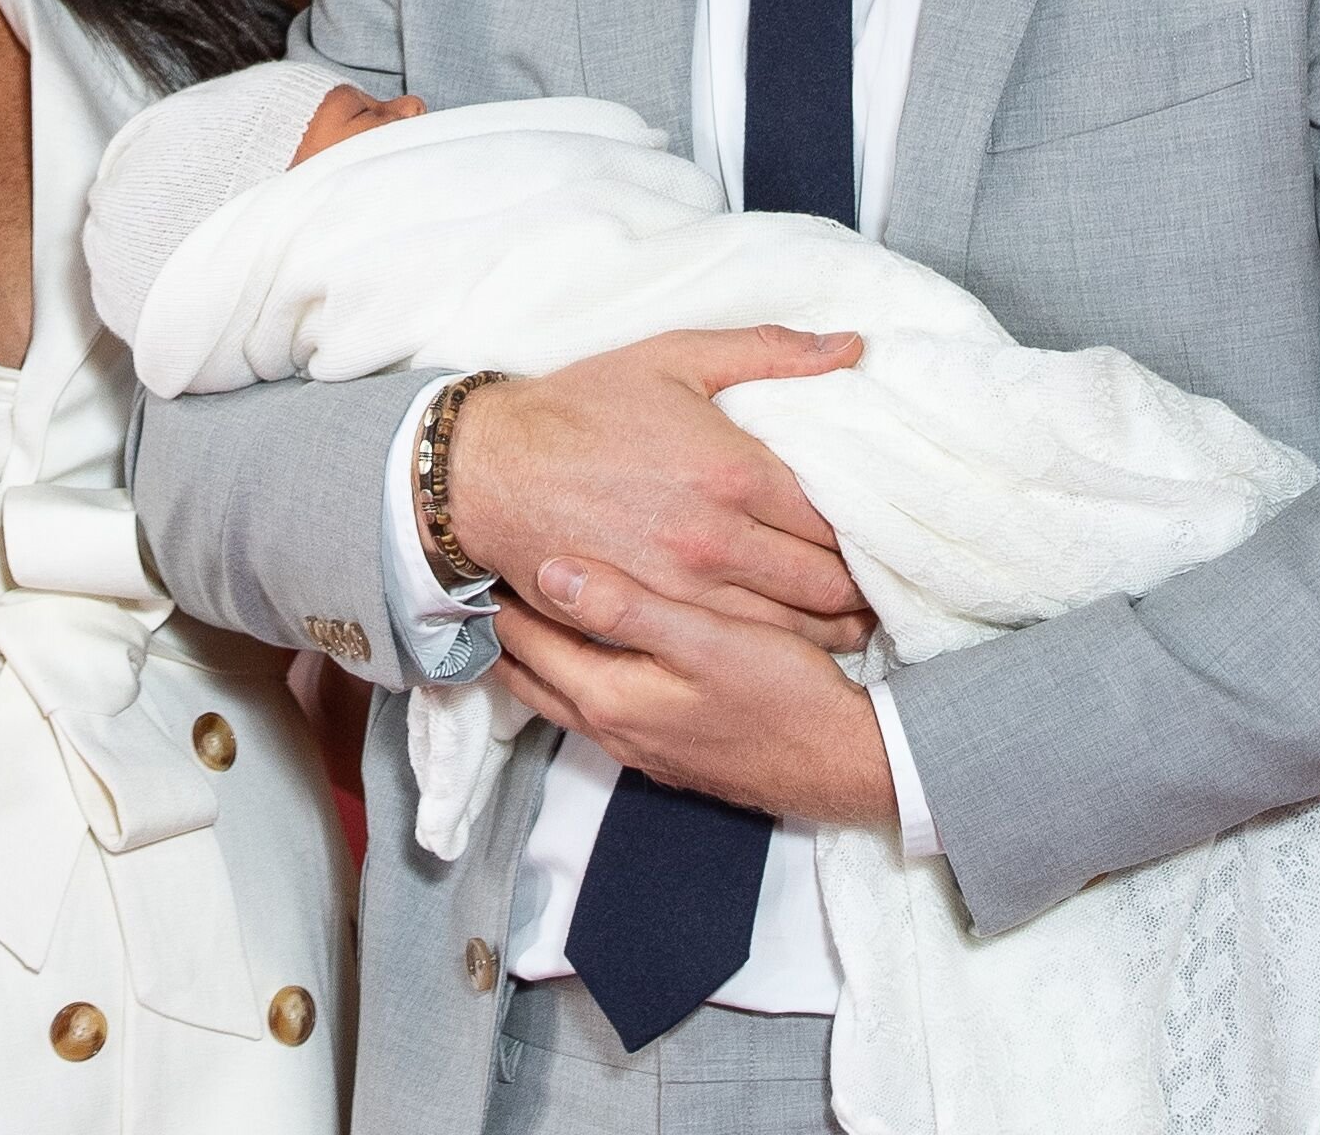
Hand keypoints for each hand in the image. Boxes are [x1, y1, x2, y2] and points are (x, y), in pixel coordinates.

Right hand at [446, 328, 874, 649]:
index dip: (871, 535)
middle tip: (880, 589)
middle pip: (824, 584)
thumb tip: (852, 347)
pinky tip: (789, 644)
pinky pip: (733, 647)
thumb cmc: (581, 408)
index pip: (835, 521)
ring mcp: (683, 589)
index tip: (885, 536)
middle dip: (862, 591)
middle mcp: (718, 539)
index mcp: (735, 471)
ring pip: (788, 629)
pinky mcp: (651, 620)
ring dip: (831, 631)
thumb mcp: (674, 357)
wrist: (489, 469)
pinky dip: (772, 650)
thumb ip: (769, 351)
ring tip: (853, 625)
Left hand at [491, 557, 895, 825]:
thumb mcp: (706, 639)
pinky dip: (576, 671)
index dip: (498, 599)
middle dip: (504, 631)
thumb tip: (550, 571)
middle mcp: (613, 730)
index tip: (473, 554)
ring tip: (522, 608)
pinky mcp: (669, 749)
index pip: (529, 644)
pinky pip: (599, 704)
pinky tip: (592, 648)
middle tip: (480, 579)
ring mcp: (641, 745)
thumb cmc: (783, 695)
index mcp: (610, 699)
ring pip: (564, 693)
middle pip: (534, 675)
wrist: (845, 765)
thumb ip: (627, 607)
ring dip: (539, 653)